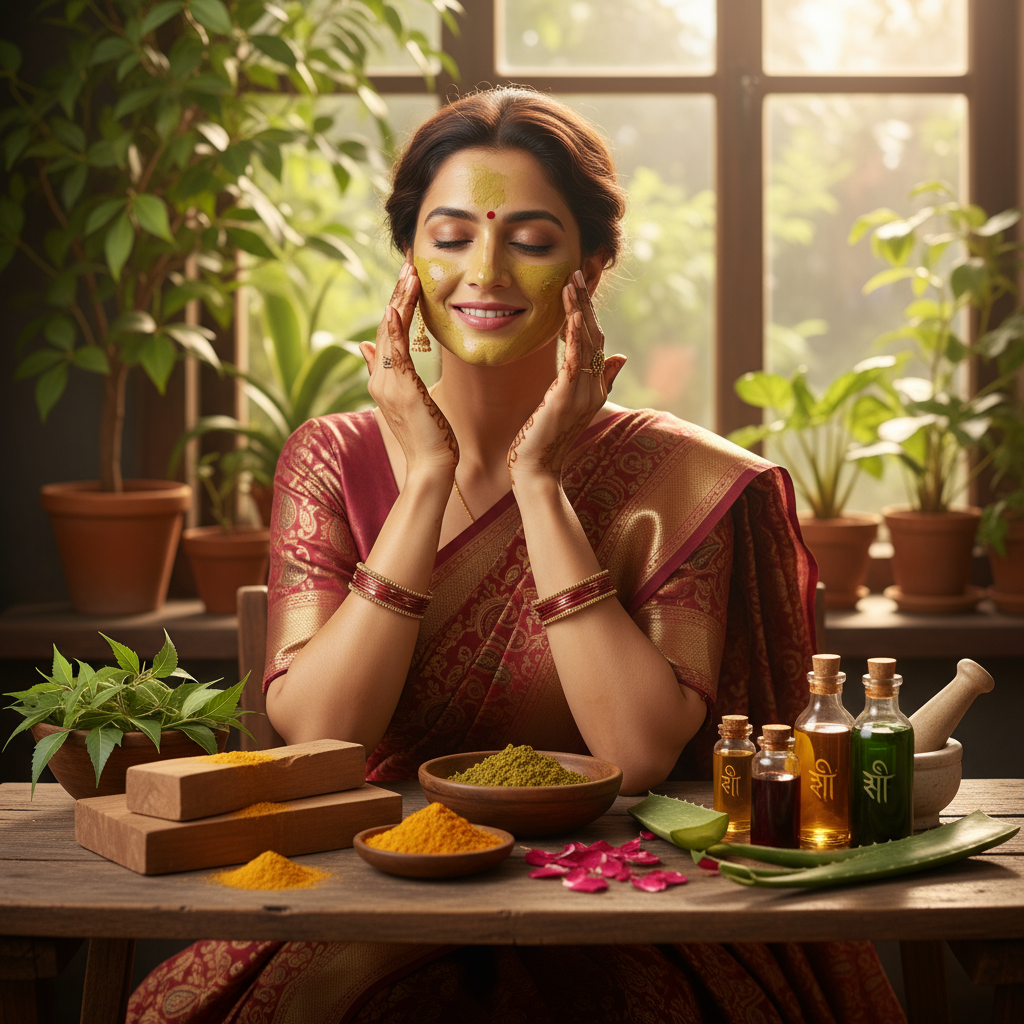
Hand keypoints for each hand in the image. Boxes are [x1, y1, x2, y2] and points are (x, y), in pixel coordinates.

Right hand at [360, 262, 458, 473]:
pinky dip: (392, 330)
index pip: (386, 332)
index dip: (396, 303)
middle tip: (408, 261)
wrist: (431, 465)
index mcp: (382, 378)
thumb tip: (364, 346)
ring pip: (390, 334)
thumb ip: (388, 371)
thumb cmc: (427, 435)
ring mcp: (387, 384)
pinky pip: (394, 354)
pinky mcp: (401, 390)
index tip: (407, 277)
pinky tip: (394, 308)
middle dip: (398, 293)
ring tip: (407, 273)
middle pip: (385, 327)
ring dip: (399, 301)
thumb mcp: (407, 397)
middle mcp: (379, 378)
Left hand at [506, 269, 624, 482]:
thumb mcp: (571, 406)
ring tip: (571, 284)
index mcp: (594, 388)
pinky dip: (574, 337)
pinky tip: (570, 316)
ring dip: (579, 311)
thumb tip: (621, 357)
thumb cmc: (547, 439)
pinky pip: (574, 362)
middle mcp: (593, 388)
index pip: (596, 343)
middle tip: (576, 273)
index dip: (589, 314)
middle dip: (585, 304)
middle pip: (595, 337)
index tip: (579, 288)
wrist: (537, 469)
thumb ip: (598, 382)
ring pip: (586, 344)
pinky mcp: (566, 398)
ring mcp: (582, 394)